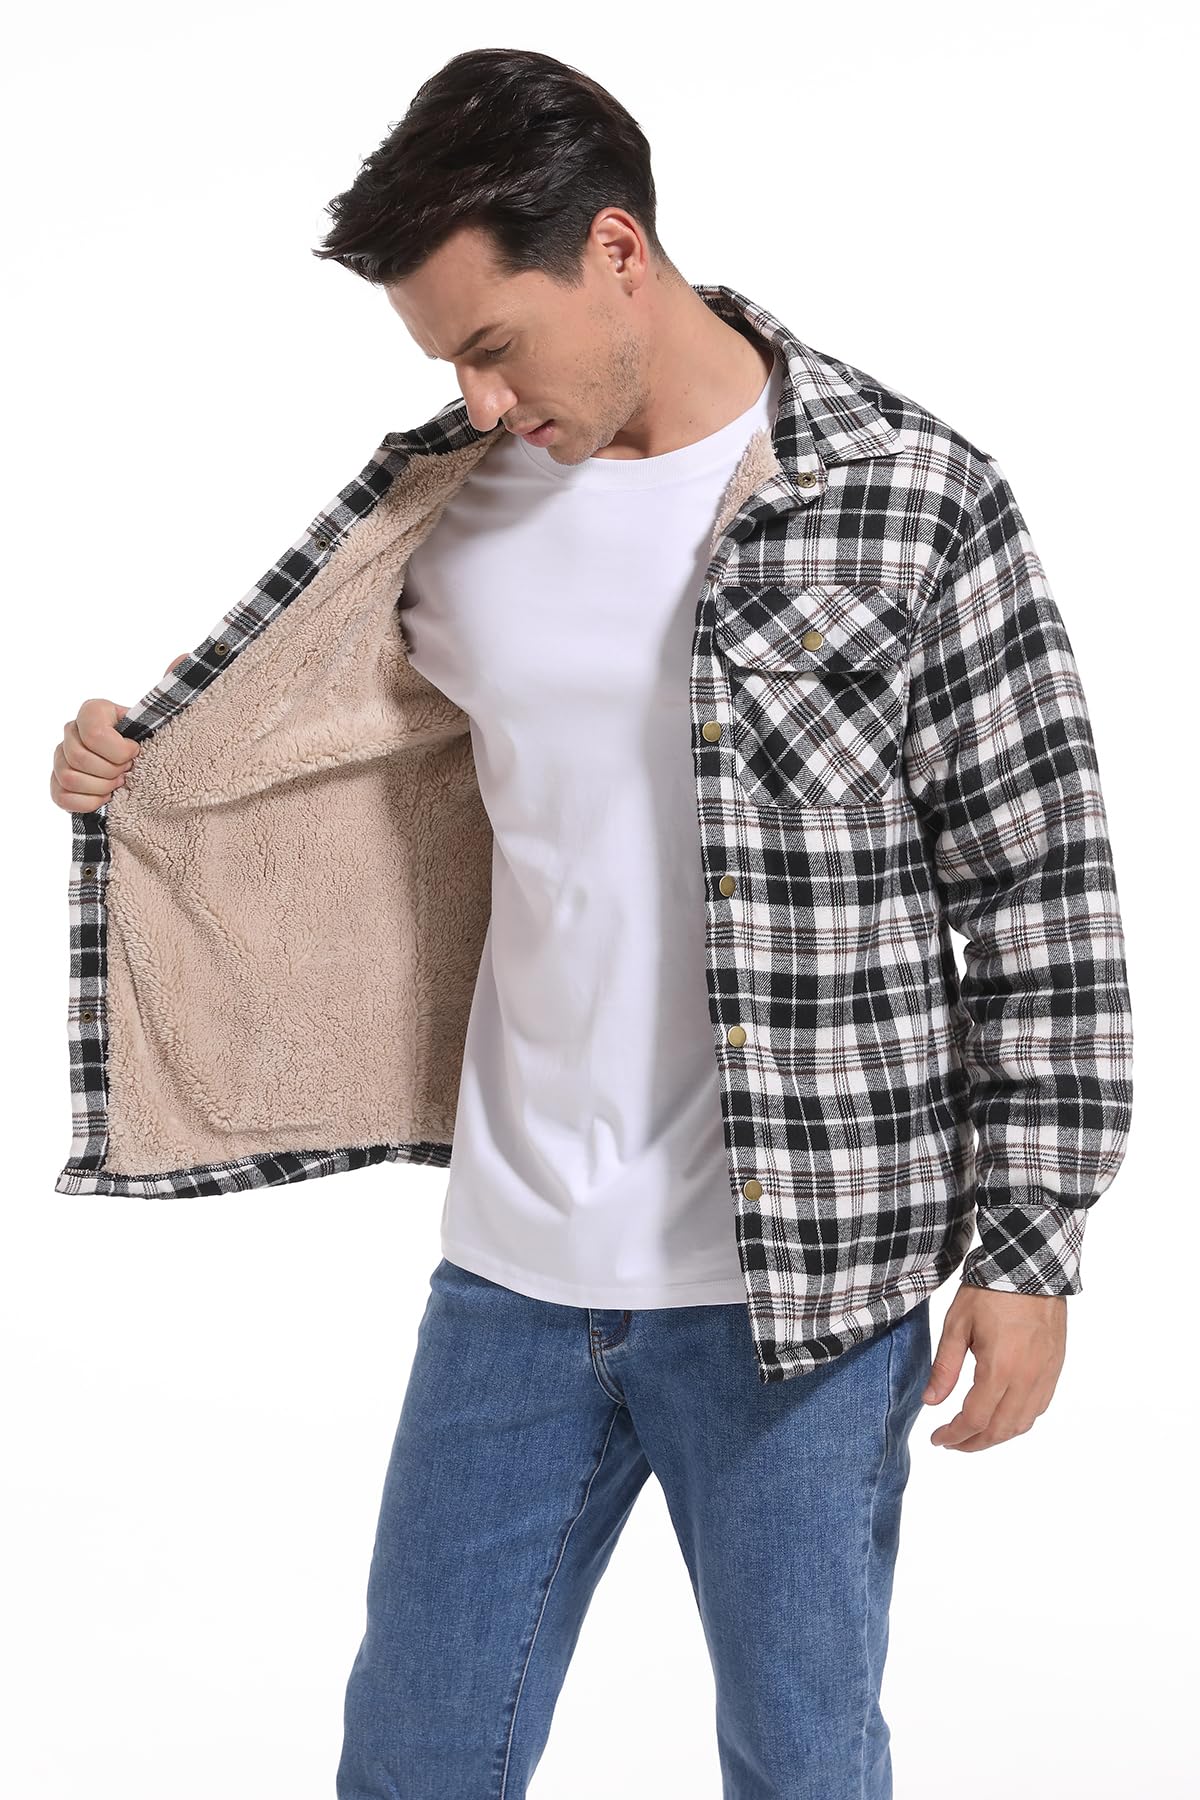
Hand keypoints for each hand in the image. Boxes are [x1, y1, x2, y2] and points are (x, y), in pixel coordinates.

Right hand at [50, 653, 187, 812]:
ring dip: (101, 787)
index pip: (94, 731)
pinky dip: (87, 802)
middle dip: (112, 771)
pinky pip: (60, 796)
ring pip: (69, 777)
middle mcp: (71, 730)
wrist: (147, 768)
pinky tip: (106, 797)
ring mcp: (60, 757)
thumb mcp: (167, 714)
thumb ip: (174, 686)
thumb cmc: (154, 740)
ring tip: (120, 784)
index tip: (137, 752)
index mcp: (94, 711)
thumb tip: (182, 657)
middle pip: (80, 757)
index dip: (118, 749)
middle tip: (130, 772)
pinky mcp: (57, 783)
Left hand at [921, 1285, 1066, 1451]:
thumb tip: (931, 1402)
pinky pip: (1038, 1407)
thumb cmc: (990, 1291)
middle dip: (974, 1443)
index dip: (955, 1435)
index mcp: (1000, 1369)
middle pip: (1001, 1430)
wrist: (1031, 1266)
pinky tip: (1002, 1416)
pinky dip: (1018, 1421)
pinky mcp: (1055, 1368)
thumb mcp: (957, 1325)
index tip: (937, 1439)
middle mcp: (1027, 1379)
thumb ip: (944, 1368)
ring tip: (974, 1434)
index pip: (975, 1419)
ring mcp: (1045, 1375)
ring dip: (997, 1436)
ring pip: (1023, 1423)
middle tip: (952, 1443)